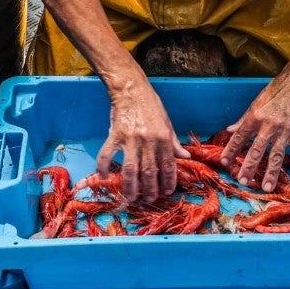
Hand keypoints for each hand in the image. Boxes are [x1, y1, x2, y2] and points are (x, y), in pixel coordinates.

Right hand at [97, 80, 188, 201]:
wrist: (131, 89)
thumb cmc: (151, 105)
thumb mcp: (167, 123)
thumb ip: (173, 142)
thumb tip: (185, 157)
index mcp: (163, 138)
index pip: (168, 165)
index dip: (168, 181)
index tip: (166, 192)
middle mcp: (148, 141)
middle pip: (149, 172)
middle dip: (150, 189)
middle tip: (149, 200)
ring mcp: (130, 139)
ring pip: (131, 169)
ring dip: (131, 186)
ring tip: (131, 197)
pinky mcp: (115, 135)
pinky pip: (107, 154)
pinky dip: (103, 167)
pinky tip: (104, 177)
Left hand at [221, 68, 289, 191]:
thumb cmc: (276, 90)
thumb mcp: (256, 102)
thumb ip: (243, 119)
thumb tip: (229, 130)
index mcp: (255, 116)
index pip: (240, 136)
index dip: (231, 149)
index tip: (224, 161)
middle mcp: (269, 125)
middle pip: (257, 150)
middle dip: (249, 167)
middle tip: (243, 180)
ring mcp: (285, 130)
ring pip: (276, 155)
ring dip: (271, 173)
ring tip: (266, 187)